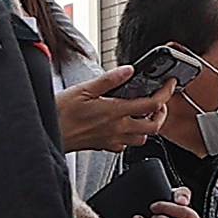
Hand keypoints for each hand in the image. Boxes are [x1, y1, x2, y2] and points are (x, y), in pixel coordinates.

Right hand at [53, 66, 172, 154]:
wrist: (48, 134)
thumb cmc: (60, 113)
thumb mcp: (84, 89)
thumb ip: (109, 80)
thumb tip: (128, 70)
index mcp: (114, 111)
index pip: (151, 104)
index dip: (166, 93)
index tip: (169, 84)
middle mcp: (117, 128)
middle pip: (154, 126)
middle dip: (162, 113)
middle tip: (159, 102)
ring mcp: (112, 139)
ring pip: (143, 138)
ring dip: (148, 126)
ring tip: (143, 113)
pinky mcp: (104, 146)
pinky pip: (126, 145)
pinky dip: (131, 136)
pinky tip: (123, 125)